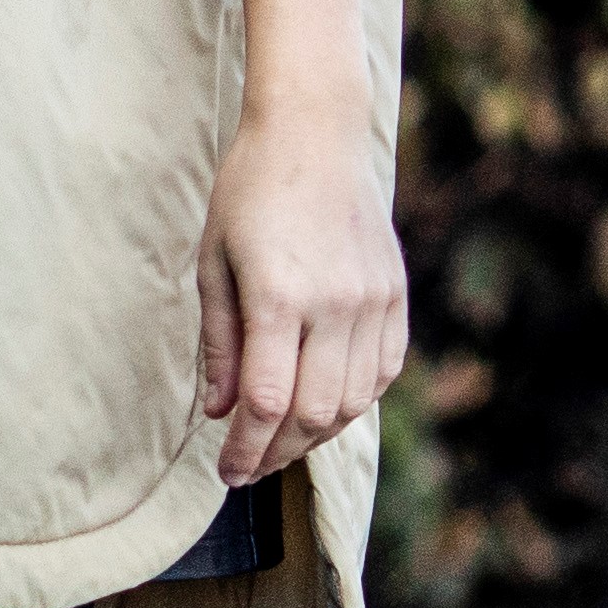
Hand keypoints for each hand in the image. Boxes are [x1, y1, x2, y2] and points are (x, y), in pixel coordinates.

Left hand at [195, 96, 404, 485]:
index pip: (266, 402)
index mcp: (279, 297)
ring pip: (354, 400)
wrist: (315, 135)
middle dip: (277, 453)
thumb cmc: (247, 193)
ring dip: (316, 434)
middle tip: (247, 468)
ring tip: (280, 443)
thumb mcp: (212, 262)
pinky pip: (382, 371)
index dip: (246, 449)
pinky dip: (355, 401)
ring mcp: (373, 301)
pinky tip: (325, 408)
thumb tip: (217, 412)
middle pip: (314, 414)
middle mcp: (335, 305)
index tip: (226, 472)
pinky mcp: (395, 295)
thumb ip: (217, 342)